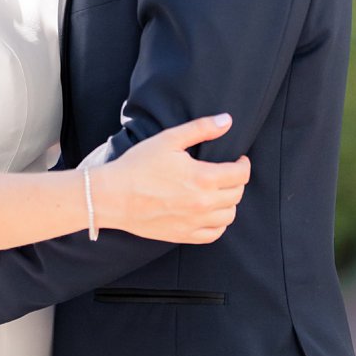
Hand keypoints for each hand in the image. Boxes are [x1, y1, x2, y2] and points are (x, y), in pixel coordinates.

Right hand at [94, 113, 249, 242]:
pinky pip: (214, 233)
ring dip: (228, 202)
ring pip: (229, 215)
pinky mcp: (184, 235)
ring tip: (217, 192)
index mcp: (203, 178)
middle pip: (237, 194)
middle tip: (225, 173)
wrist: (111, 196)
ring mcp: (195, 222)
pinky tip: (209, 213)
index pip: (240, 174)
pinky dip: (218, 223)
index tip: (238, 159)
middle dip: (236, 181)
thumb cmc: (137, 165)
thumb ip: (200, 128)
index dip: (243, 164)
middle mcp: (204, 203)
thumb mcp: (167, 140)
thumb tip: (227, 121)